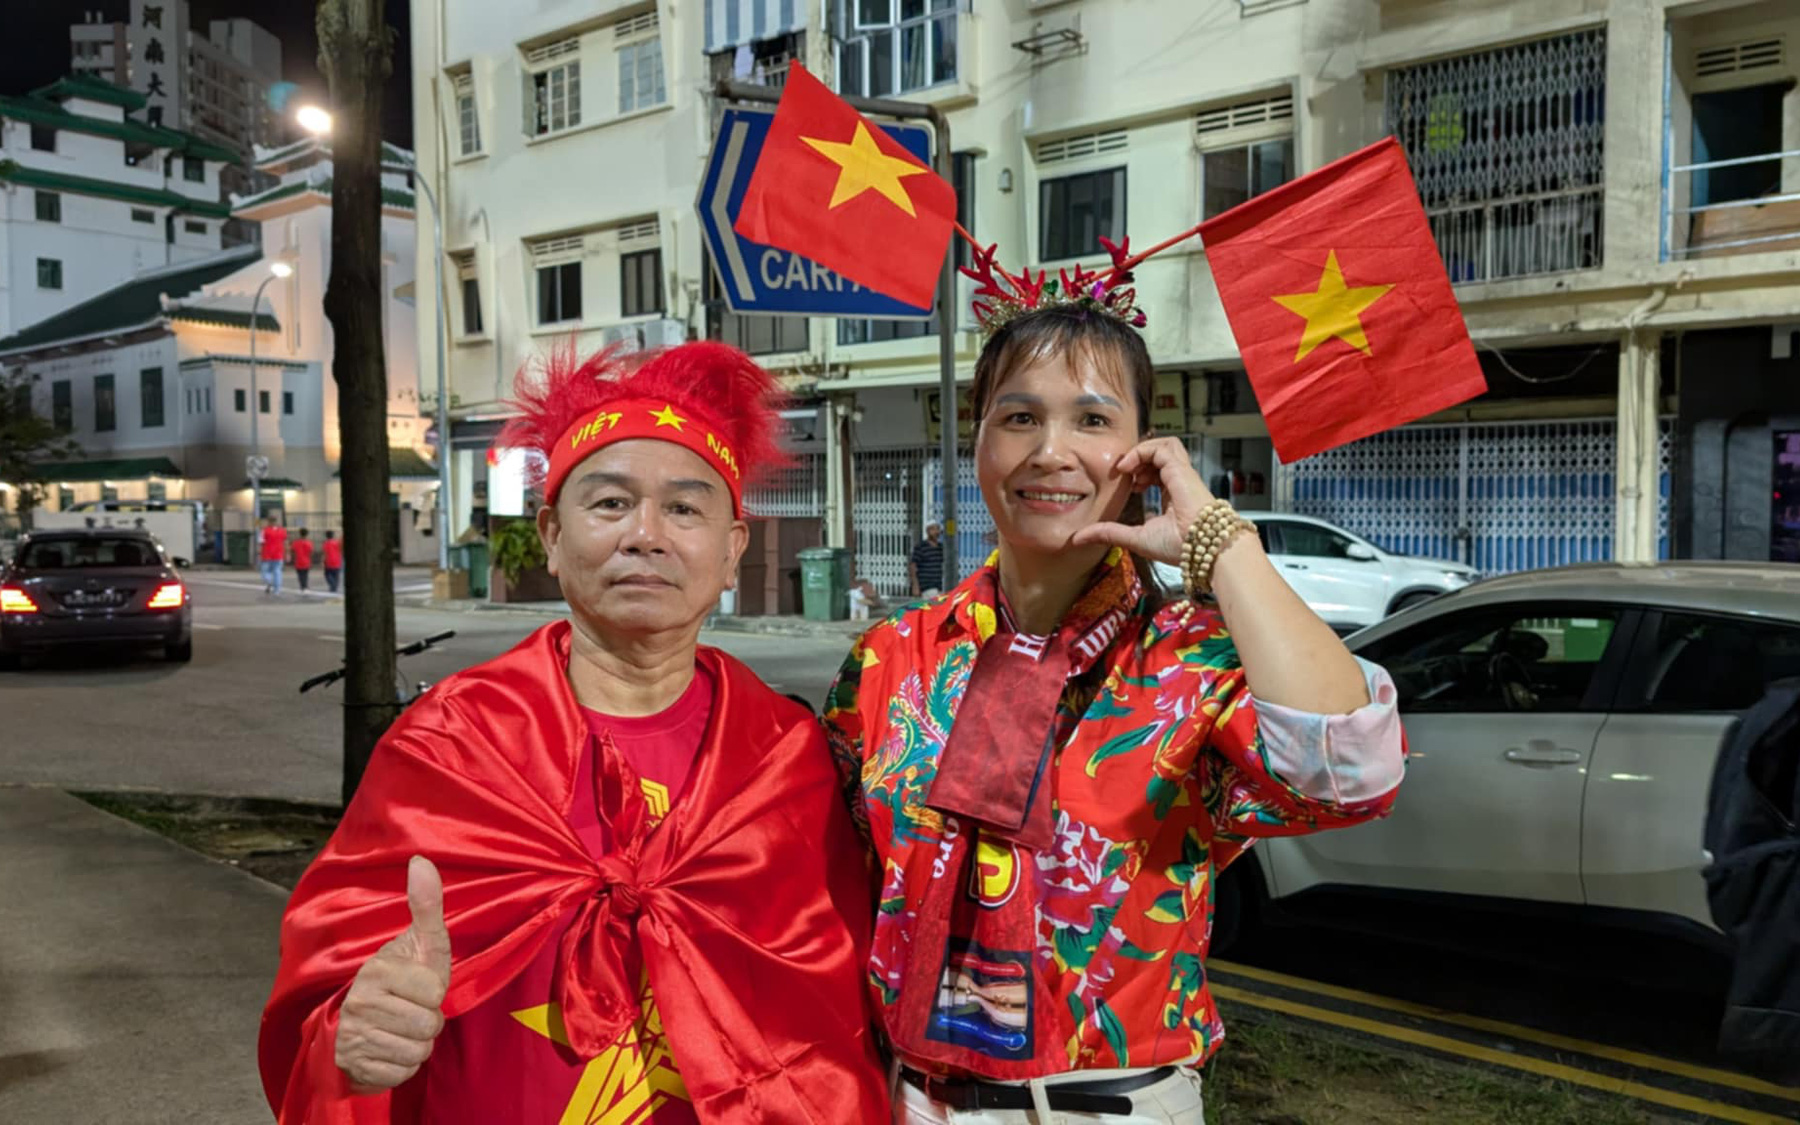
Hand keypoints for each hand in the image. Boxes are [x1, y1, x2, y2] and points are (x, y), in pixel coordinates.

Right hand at [335, 856, 451, 1094]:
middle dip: (429, 1022)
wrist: (362, 1023)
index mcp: (378, 970)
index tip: (419, 986)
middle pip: (428, 1026)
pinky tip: (390, 1049)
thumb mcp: (422, 942)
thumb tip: (422, 860)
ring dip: (417, 1045)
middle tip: (412, 1010)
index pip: (433, 993)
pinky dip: (402, 1066)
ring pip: (417, 1052)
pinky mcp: (354, 1066)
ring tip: (402, 1028)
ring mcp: (354, 1037)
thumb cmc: (403, 979)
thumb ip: (426, 905)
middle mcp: (359, 1003)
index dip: (434, 993)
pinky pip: (401, 1074)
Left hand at [1070, 438, 1217, 565]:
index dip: (1139, 471)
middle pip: (1160, 454)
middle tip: (1121, 472)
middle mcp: (1179, 482)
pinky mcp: (1181, 469)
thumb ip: (1109, 533)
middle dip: (1138, 458)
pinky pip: (1162, 447)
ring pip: (1164, 445)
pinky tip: (1128, 467)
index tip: (1125, 483)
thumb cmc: (1178, 546)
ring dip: (1141, 451)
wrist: (1201, 548)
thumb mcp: (1135, 538)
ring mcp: (1181, 473)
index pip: (1158, 471)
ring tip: (1126, 468)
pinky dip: (1142, 451)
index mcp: (1173, 496)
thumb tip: (1078, 538)